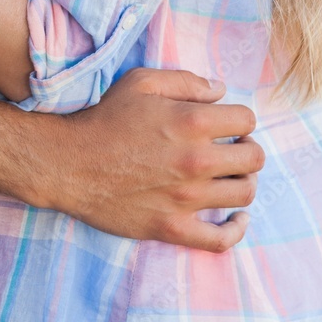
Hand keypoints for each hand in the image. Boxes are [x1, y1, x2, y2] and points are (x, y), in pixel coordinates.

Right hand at [43, 69, 262, 252]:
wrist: (67, 163)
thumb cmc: (103, 118)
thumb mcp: (141, 82)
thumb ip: (186, 81)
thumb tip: (220, 90)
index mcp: (192, 121)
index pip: (247, 120)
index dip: (238, 120)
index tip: (226, 125)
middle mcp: (196, 160)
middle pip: (254, 158)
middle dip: (246, 149)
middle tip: (230, 149)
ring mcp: (186, 198)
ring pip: (244, 194)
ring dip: (242, 182)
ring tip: (227, 177)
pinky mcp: (172, 227)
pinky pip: (221, 239)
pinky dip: (236, 230)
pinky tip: (236, 219)